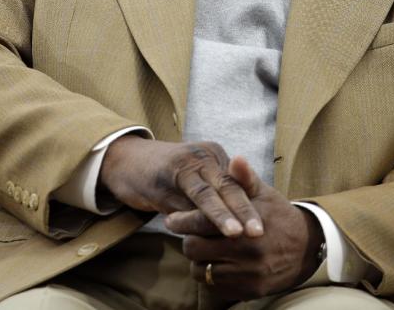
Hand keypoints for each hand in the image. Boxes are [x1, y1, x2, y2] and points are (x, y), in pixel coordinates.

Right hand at [98, 136, 263, 237]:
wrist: (127, 160)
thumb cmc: (169, 174)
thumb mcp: (195, 180)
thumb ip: (215, 194)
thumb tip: (241, 223)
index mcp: (213, 155)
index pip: (237, 182)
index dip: (251, 205)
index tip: (266, 228)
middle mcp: (200, 157)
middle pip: (226, 185)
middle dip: (243, 210)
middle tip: (258, 231)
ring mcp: (180, 167)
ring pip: (204, 194)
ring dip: (219, 216)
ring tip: (234, 234)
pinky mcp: (160, 180)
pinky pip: (178, 205)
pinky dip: (188, 223)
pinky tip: (196, 238)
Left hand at [166, 156, 324, 299]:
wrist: (306, 248)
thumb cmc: (279, 215)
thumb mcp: (264, 193)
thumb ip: (244, 178)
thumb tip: (235, 158)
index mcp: (245, 226)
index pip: (202, 223)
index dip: (183, 221)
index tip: (171, 219)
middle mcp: (245, 253)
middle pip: (195, 250)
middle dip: (190, 241)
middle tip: (191, 234)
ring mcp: (246, 275)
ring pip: (201, 272)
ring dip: (200, 261)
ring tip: (205, 249)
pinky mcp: (248, 291)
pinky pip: (215, 287)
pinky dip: (211, 276)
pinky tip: (217, 263)